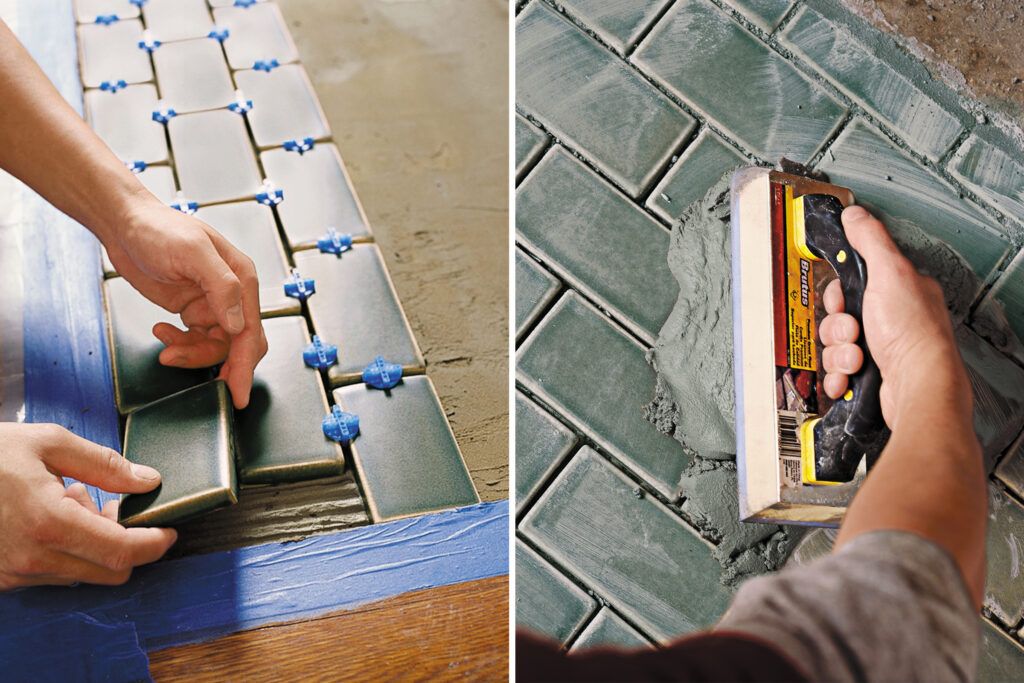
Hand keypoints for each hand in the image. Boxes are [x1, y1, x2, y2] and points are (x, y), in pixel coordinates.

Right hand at [0, 423, 176, 589]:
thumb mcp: (47, 443)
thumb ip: (104, 464)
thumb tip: (147, 480)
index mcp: (49, 522)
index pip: (124, 551)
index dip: (156, 543)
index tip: (169, 530)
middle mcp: (33, 558)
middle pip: (110, 571)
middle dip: (125, 542)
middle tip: (113, 506)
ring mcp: (14, 574)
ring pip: (81, 573)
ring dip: (90, 544)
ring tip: (66, 500)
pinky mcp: (1, 580)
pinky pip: (50, 574)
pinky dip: (63, 550)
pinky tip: (45, 516)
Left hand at [102, 198, 267, 408]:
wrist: (124, 223)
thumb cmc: (158, 228)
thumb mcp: (193, 252)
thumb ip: (222, 287)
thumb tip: (237, 325)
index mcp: (241, 278)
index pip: (251, 331)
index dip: (245, 364)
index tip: (238, 392)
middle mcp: (231, 293)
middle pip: (237, 344)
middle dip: (220, 364)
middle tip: (207, 382)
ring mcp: (211, 303)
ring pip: (214, 346)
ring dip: (190, 353)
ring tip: (166, 347)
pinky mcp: (191, 309)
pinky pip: (194, 340)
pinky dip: (178, 344)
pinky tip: (161, 332)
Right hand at [818, 205, 968, 427]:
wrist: (917, 386)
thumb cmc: (913, 334)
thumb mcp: (890, 273)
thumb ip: (870, 241)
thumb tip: (856, 215)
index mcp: (898, 292)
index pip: (850, 284)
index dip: (839, 294)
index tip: (844, 300)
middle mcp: (891, 320)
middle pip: (838, 316)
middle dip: (837, 328)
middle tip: (853, 332)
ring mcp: (881, 349)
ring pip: (835, 345)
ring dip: (838, 353)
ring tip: (857, 359)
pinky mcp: (870, 376)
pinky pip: (837, 371)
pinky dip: (839, 375)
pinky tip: (851, 376)